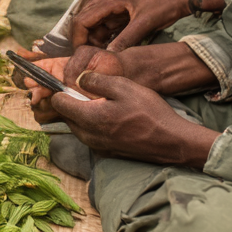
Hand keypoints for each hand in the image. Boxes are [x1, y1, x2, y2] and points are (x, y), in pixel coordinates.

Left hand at [47, 72, 219, 167]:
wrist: (172, 142)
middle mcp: (88, 136)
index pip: (58, 102)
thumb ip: (97, 80)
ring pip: (78, 126)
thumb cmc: (150, 113)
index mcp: (89, 118)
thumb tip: (79, 78)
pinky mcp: (106, 152)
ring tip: (101, 102)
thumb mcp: (124, 86)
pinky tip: (110, 116)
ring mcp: (97, 146)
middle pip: (66, 115)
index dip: (62, 89)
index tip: (73, 82)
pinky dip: (93, 125)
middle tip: (89, 90)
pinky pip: (90, 135)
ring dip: (82, 113)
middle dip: (72, 101)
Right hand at [67, 0, 191, 50]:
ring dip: (95, 35)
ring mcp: (116, 1)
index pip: (82, 18)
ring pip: (95, 19)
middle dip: (84, 37)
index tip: (81, 54)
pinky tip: (111, 44)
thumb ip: (126, 39)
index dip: (78, 37)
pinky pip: (107, 19)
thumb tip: (109, 55)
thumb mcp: (146, 23)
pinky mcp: (124, 6)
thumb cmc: (166, 3)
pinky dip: (106, 32)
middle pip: (84, 17)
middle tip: (91, 54)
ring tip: (102, 51)